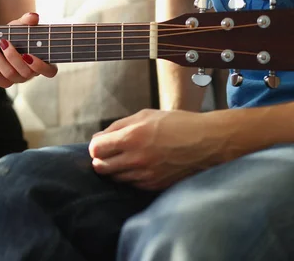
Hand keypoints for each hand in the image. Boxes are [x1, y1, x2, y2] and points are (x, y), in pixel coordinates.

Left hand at [0, 12, 57, 87]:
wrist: (4, 38)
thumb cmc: (19, 33)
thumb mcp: (23, 25)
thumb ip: (29, 21)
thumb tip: (33, 16)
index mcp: (44, 62)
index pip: (49, 71)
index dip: (39, 66)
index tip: (27, 54)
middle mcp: (32, 73)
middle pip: (24, 73)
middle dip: (12, 57)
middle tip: (3, 41)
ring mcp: (18, 78)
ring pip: (9, 75)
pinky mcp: (3, 80)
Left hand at [89, 109, 227, 190]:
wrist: (207, 142)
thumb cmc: (176, 124)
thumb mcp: (144, 116)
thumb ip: (117, 127)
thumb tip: (97, 139)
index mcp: (132, 138)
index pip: (96, 150)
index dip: (95, 147)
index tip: (100, 145)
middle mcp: (137, 159)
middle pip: (101, 167)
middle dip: (100, 160)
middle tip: (107, 154)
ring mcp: (146, 175)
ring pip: (115, 178)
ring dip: (114, 169)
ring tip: (125, 158)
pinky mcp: (155, 185)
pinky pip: (131, 184)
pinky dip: (129, 177)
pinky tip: (138, 166)